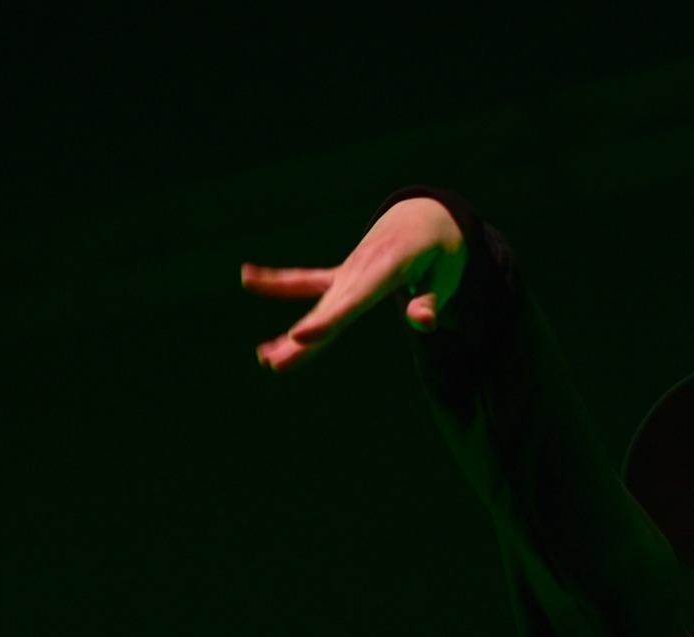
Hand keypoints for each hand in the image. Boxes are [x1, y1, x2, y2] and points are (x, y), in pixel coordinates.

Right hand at [242, 196, 467, 372]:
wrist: (426, 218)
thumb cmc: (441, 253)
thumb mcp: (446, 274)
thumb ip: (430, 299)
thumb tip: (423, 322)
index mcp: (388, 268)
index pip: (355, 300)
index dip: (328, 320)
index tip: (300, 337)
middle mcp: (361, 270)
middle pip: (329, 310)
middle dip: (302, 338)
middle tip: (273, 363)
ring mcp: (348, 272)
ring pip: (317, 306)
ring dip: (290, 332)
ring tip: (264, 356)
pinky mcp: (344, 275)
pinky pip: (308, 281)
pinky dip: (279, 282)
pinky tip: (247, 277)